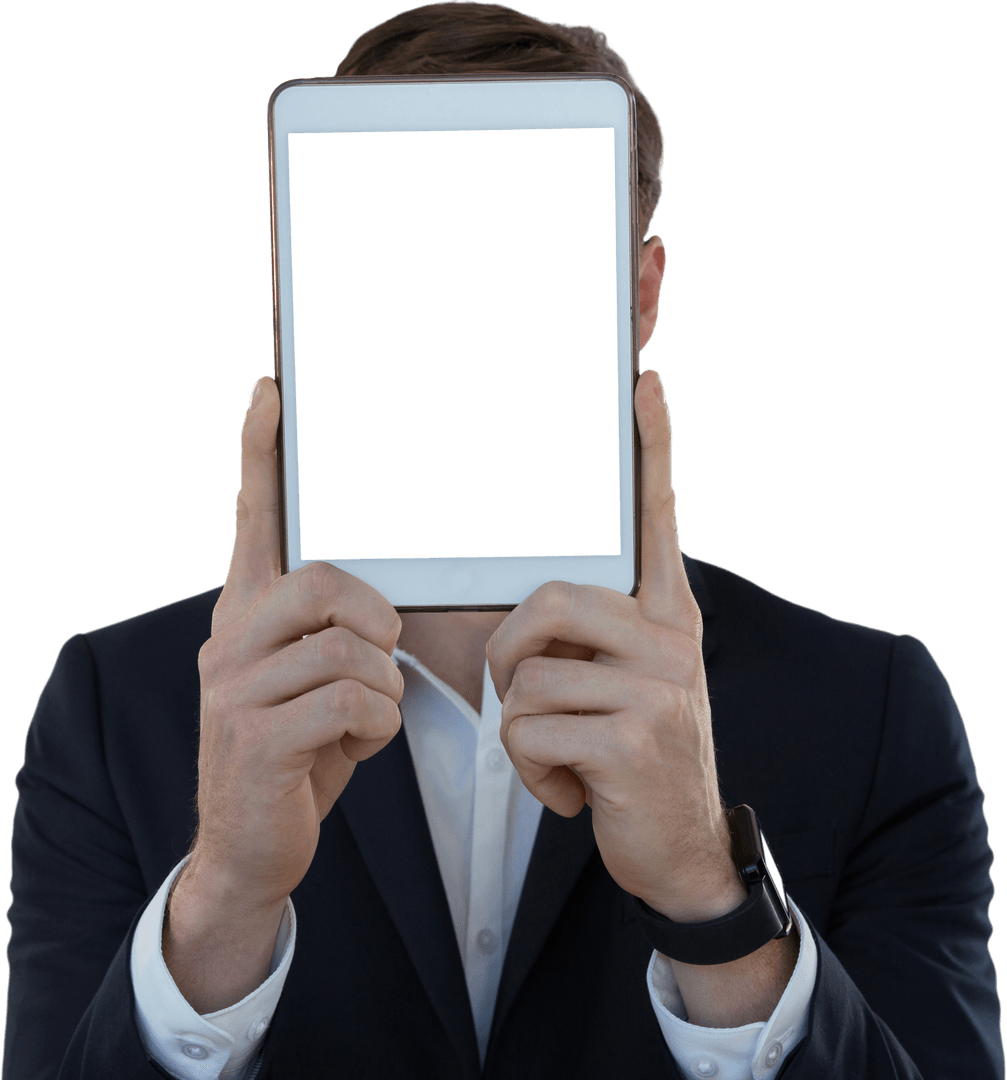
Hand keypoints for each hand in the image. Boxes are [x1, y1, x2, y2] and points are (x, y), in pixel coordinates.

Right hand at [164, 376, 402, 1011]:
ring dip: (381, 687)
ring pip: (349, 649)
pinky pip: (352, 702)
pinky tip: (360, 744)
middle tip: (382, 651)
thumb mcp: (314, 682)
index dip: (262, 455)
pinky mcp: (256, 739)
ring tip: (365, 714)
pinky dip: (379, 725)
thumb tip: (386, 603)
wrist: (251, 844)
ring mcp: (235, 689)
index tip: (270, 390)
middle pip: (324, 580)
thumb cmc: (299, 751)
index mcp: (245, 615)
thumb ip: (333, 632)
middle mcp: (229, 639)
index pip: (253, 520)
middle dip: (375, 618)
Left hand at [489, 369, 738, 921]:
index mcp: (667, 617)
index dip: (653, 450)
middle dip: (509, 654)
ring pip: (525, 678)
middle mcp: (670, 639)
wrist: (681, 848)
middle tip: (529, 700)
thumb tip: (538, 602)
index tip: (647, 385)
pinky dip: (531, 774)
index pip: (659, 519)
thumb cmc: (635, 757)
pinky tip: (571, 793)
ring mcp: (657, 688)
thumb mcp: (629, 687)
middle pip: (547, 600)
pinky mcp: (631, 740)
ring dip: (522, 733)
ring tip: (564, 758)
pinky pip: (527, 732)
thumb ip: (598, 638)